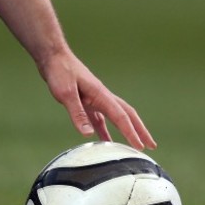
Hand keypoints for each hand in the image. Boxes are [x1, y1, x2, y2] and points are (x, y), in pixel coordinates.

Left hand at [39, 51, 156, 150]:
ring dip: (127, 131)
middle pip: (127, 115)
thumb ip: (77, 114)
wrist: (53, 57)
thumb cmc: (60, 72)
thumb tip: (88, 134)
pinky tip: (106, 142)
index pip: (121, 117)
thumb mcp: (66, 94)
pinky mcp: (87, 101)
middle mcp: (102, 97)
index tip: (140, 147)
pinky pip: (101, 119)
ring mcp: (96, 99)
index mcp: (101, 95)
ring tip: (136, 146)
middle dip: (140, 131)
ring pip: (117, 117)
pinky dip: (106, 131)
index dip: (131, 133)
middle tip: (151, 145)